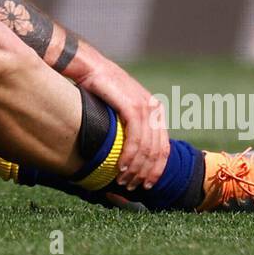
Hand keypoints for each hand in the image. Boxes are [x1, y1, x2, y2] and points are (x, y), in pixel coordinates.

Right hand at [77, 61, 168, 191]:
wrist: (90, 67)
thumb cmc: (100, 89)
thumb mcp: (121, 109)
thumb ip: (129, 127)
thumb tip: (128, 153)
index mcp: (156, 111)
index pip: (163, 148)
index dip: (156, 170)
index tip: (146, 185)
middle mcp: (154, 109)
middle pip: (156, 151)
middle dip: (144, 173)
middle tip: (131, 187)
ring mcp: (145, 107)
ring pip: (146, 148)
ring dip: (135, 168)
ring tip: (123, 181)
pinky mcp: (132, 106)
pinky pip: (135, 138)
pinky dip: (129, 156)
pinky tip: (120, 166)